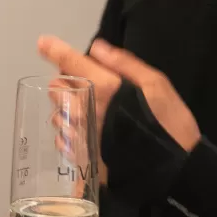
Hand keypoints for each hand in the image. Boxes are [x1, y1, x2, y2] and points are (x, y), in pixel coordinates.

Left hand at [40, 36, 201, 152]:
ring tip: (87, 113)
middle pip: (56, 88)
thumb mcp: (157, 85)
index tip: (43, 43)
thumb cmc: (170, 124)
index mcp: (102, 87)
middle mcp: (83, 109)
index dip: (54, 50)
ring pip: (57, 114)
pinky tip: (86, 134)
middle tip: (82, 86)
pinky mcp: (79, 157)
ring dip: (66, 109)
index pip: (70, 62)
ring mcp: (78, 135)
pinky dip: (69, 132)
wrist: (174, 172)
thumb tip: (97, 48)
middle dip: (65, 83)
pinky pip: (62, 139)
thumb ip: (124, 63)